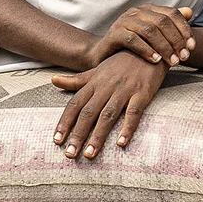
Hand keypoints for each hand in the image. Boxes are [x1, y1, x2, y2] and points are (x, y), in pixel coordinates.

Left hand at [50, 51, 165, 159]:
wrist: (149, 47)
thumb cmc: (121, 62)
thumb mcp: (97, 69)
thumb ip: (76, 80)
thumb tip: (53, 81)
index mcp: (94, 82)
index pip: (75, 104)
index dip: (65, 122)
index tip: (56, 141)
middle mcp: (107, 86)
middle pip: (88, 113)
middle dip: (78, 134)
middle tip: (69, 154)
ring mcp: (125, 89)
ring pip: (108, 115)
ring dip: (98, 136)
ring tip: (89, 154)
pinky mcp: (143, 92)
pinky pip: (134, 112)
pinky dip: (127, 127)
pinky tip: (121, 143)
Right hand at [83, 3, 195, 68]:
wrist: (103, 54)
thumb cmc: (133, 47)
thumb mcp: (154, 35)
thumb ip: (170, 24)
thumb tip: (190, 11)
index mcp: (149, 10)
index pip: (173, 14)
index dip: (184, 29)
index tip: (192, 47)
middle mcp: (137, 12)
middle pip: (163, 22)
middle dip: (176, 40)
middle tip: (183, 57)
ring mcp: (124, 21)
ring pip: (149, 30)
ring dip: (164, 47)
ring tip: (172, 61)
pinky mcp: (114, 33)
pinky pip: (133, 40)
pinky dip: (146, 50)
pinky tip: (155, 61)